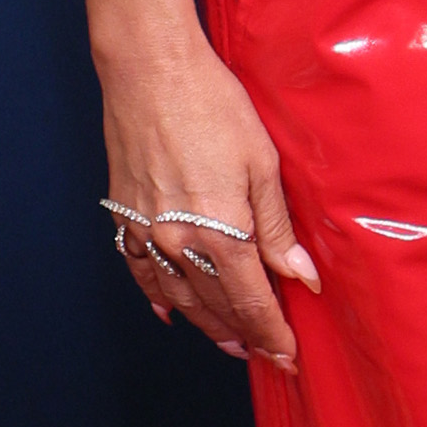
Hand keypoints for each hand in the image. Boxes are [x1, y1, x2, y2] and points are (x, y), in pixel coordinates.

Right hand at [100, 46, 320, 370]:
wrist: (150, 71)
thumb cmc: (213, 107)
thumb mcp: (262, 165)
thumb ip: (278, 229)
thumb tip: (300, 276)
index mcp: (220, 233)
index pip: (252, 302)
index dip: (272, 334)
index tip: (288, 355)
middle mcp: (178, 243)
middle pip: (216, 305)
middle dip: (245, 333)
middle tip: (266, 353)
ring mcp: (146, 232)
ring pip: (179, 297)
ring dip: (207, 323)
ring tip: (229, 341)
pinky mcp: (125, 214)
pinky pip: (141, 272)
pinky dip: (159, 297)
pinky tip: (172, 311)